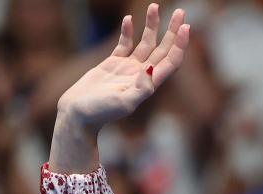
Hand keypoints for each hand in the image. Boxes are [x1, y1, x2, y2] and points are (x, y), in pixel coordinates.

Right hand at [56, 4, 188, 131]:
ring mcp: (128, 68)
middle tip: (180, 12)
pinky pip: (124, 44)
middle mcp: (142, 74)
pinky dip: (128, 31)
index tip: (185, 27)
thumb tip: (150, 69)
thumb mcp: (124, 103)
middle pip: (163, 49)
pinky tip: (129, 19)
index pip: (171, 60)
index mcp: (149, 83)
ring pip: (145, 43)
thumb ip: (140, 88)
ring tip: (154, 6)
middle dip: (172, 30)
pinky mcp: (112, 64)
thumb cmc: (100, 112)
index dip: (180, 44)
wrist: (78, 114)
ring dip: (151, 26)